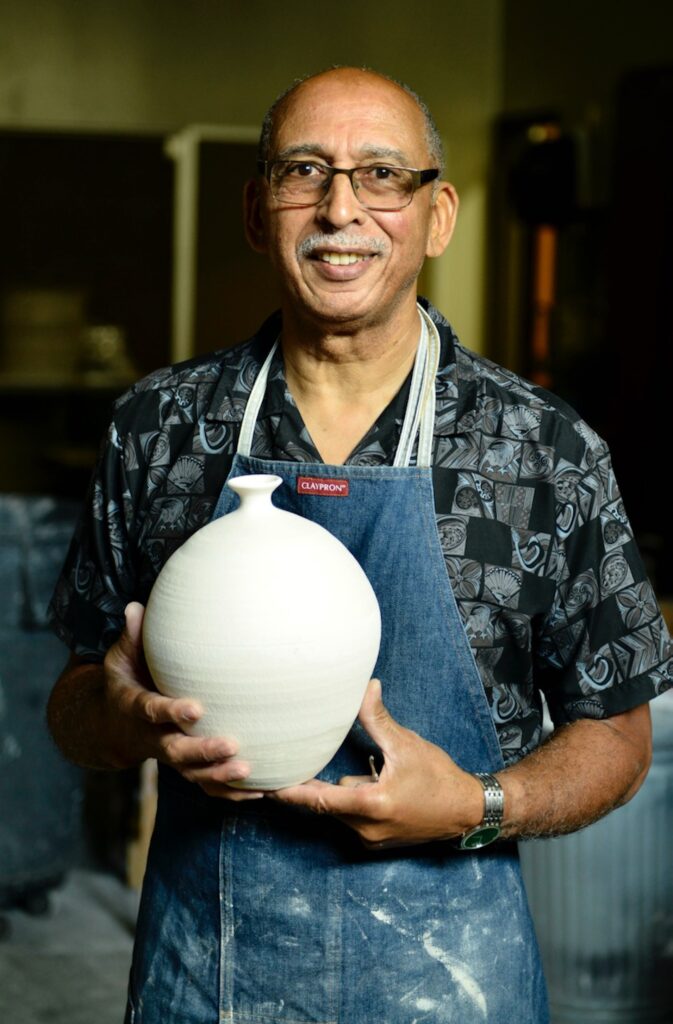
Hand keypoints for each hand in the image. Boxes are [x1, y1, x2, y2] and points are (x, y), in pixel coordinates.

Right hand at [102, 601, 262, 799]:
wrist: (113, 724)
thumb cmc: (126, 680)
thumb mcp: (120, 658)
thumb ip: (131, 636)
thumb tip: (136, 607)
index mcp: (136, 708)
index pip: (152, 711)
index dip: (171, 712)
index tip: (195, 708)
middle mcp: (153, 737)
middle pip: (176, 751)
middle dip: (203, 751)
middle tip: (232, 745)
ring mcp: (170, 756)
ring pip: (193, 774)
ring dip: (219, 776)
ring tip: (248, 771)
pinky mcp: (186, 767)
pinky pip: (207, 786)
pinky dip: (231, 792)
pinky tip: (261, 791)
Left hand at [271, 679, 483, 846]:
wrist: (467, 812)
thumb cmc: (439, 778)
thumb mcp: (406, 745)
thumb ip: (378, 719)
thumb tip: (365, 687)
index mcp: (370, 805)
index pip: (318, 799)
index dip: (290, 792)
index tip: (265, 786)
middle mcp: (366, 829)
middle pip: (326, 802)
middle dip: (319, 783)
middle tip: (296, 763)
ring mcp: (371, 839)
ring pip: (340, 809)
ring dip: (344, 792)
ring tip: (372, 771)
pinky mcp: (377, 842)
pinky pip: (353, 818)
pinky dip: (355, 802)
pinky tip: (379, 786)